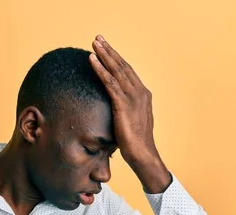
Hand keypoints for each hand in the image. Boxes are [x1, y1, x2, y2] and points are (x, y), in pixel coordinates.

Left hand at [89, 34, 157, 165]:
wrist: (143, 155)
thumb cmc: (134, 144)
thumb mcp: (129, 122)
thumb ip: (124, 111)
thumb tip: (113, 111)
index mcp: (143, 95)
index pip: (128, 72)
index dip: (116, 58)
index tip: (106, 48)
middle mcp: (140, 92)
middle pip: (122, 66)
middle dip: (109, 51)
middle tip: (98, 38)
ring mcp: (133, 98)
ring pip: (116, 70)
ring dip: (104, 55)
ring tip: (94, 43)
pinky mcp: (123, 105)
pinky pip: (109, 83)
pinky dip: (100, 69)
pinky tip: (92, 60)